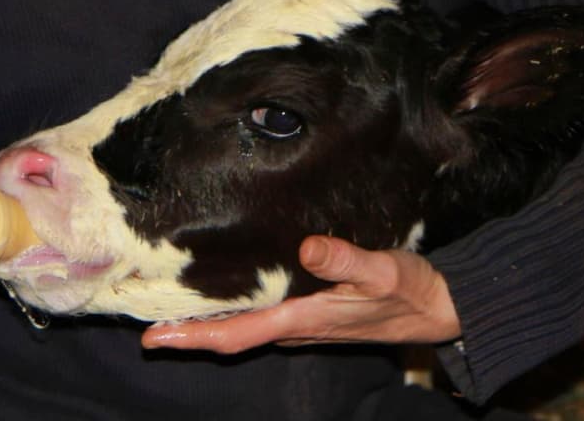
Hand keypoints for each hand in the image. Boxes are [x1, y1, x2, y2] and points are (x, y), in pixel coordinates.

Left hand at [140, 235, 459, 352]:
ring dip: (208, 322)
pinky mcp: (312, 313)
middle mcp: (296, 327)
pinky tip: (224, 294)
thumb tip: (307, 247)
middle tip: (145, 322)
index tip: (153, 337)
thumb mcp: (382, 270)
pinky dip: (235, 311)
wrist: (439, 309)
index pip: (235, 334)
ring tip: (170, 307)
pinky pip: (262, 317)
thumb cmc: (410, 290)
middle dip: (188, 331)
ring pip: (245, 327)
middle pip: (230, 334)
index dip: (193, 337)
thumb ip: (345, 259)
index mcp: (302, 319)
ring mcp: (303, 323)